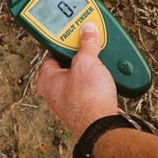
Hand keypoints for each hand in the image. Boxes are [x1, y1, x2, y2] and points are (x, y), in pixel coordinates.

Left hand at [36, 23, 118, 139]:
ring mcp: (70, 101)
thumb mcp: (87, 63)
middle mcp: (55, 92)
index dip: (65, 40)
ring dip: (94, 67)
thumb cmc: (87, 100)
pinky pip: (91, 88)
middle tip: (93, 43)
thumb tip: (87, 30)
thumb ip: (87, 44)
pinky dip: (100, 80)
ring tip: (106, 59)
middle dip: (83, 53)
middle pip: (69, 63)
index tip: (76, 32)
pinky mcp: (85, 108)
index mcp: (47, 79)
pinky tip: (109, 76)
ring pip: (82, 76)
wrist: (102, 127)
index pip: (52, 51)